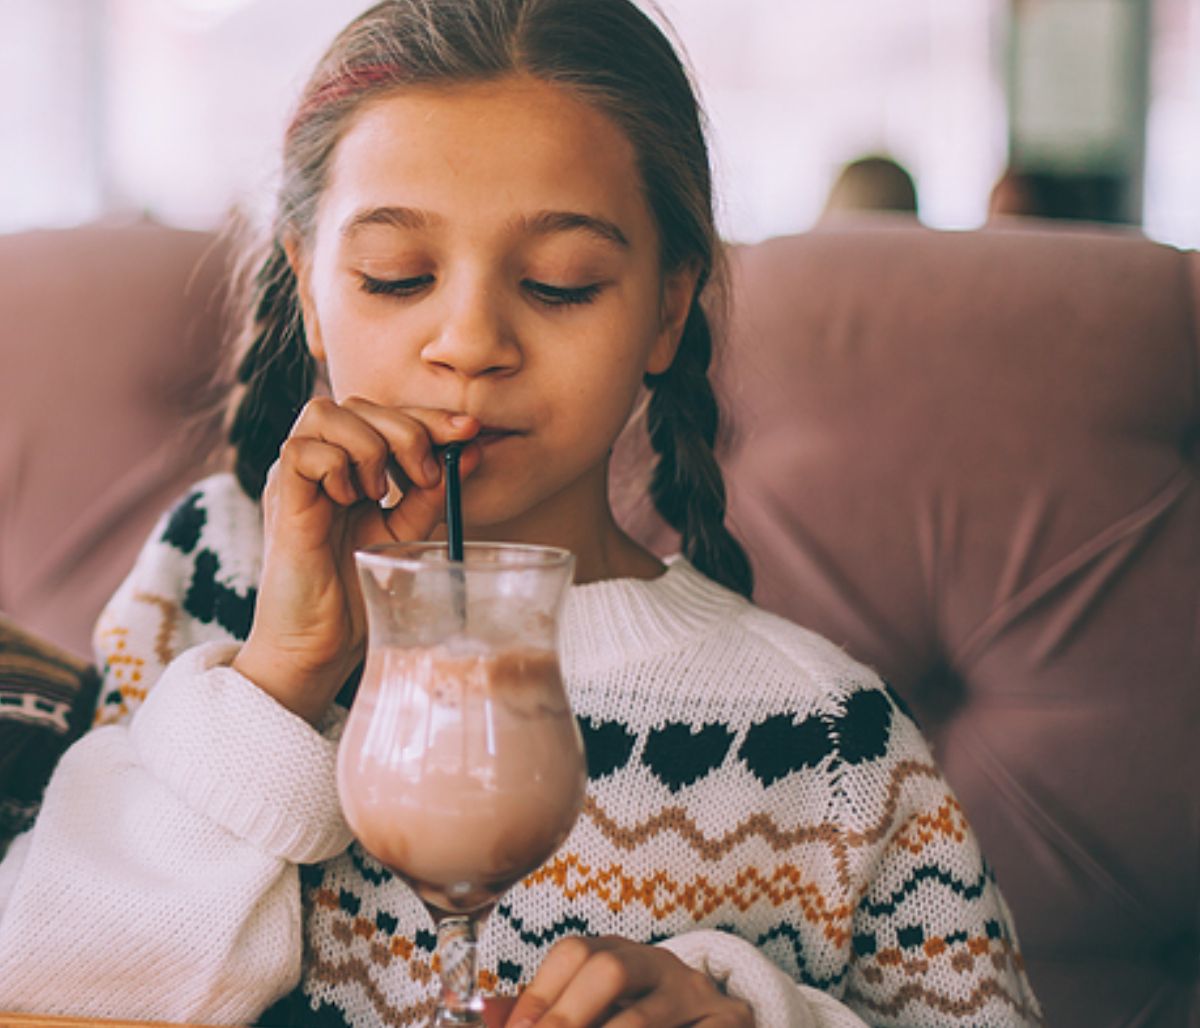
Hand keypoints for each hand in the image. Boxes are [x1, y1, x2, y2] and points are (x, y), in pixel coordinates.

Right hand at [232, 396, 479, 724]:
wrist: (319, 647)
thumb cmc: (357, 594)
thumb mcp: (405, 535)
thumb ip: (430, 493)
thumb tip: (471, 449)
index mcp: (349, 468)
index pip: (386, 415)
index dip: (429, 415)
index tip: (471, 430)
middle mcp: (319, 465)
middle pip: (357, 403)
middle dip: (406, 428)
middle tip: (426, 476)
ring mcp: (296, 480)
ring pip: (325, 413)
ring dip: (370, 445)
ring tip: (382, 493)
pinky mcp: (281, 500)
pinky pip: (301, 451)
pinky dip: (336, 467)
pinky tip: (352, 502)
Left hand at [504, 936, 753, 1026]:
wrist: (720, 1027)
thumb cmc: (642, 1023)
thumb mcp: (597, 1013)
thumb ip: (545, 1014)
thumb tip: (486, 1015)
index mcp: (621, 954)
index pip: (575, 952)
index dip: (540, 993)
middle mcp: (660, 965)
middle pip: (610, 969)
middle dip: (568, 1017)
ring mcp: (698, 995)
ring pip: (644, 1019)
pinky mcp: (731, 1023)